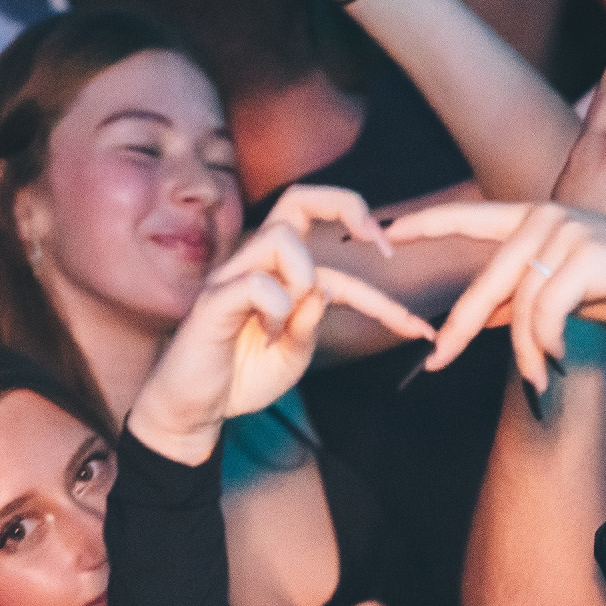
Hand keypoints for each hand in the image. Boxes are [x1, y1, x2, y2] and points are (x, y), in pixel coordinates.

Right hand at [128, 188, 431, 464]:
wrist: (196, 407)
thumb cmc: (243, 373)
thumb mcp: (295, 352)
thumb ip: (313, 321)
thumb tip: (327, 289)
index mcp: (281, 270)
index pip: (334, 243)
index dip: (375, 261)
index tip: (410, 304)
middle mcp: (257, 262)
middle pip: (299, 198)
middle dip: (347, 206)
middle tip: (377, 242)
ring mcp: (233, 277)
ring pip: (280, 238)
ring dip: (305, 276)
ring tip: (293, 318)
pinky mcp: (213, 300)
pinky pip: (255, 283)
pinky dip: (276, 308)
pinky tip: (267, 335)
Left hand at [385, 201, 605, 389]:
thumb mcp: (566, 292)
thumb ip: (520, 298)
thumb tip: (477, 321)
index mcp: (536, 218)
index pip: (470, 216)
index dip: (428, 223)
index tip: (387, 232)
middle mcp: (547, 216)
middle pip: (486, 281)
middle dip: (460, 329)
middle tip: (436, 362)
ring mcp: (568, 231)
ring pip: (518, 305)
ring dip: (525, 353)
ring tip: (537, 378)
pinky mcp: (589, 254)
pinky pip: (545, 311)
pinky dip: (546, 343)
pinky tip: (558, 358)